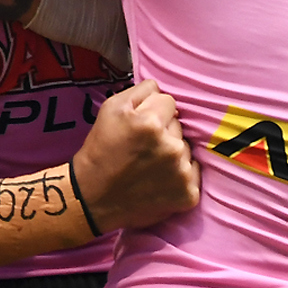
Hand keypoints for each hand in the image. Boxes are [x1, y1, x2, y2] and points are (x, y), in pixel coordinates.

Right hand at [71, 79, 199, 232]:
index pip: (169, 101)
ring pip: (186, 148)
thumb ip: (141, 90)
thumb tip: (161, 90)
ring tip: (148, 166)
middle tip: (141, 148)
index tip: (139, 126)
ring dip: (172, 154)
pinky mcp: (189, 194)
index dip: (152, 112)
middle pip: (179, 125)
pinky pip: (193, 172)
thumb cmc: (101, 149)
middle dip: (164, 132)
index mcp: (151, 123)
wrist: (94, 197)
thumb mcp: (110, 108)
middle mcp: (171, 147)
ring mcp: (182, 173)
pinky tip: (159, 181)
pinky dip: (180, 176)